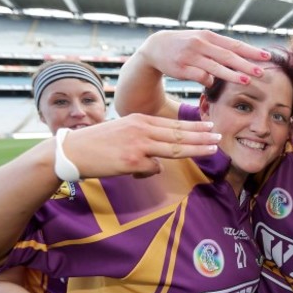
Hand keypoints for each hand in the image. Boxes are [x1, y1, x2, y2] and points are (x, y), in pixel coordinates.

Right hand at [62, 113, 220, 178]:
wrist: (72, 151)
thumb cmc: (97, 143)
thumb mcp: (123, 131)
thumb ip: (144, 139)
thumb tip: (158, 161)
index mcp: (140, 120)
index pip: (174, 124)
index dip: (194, 127)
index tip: (210, 127)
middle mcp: (142, 129)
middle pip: (179, 134)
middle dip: (202, 136)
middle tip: (220, 137)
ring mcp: (138, 145)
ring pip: (174, 148)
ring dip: (196, 149)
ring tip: (212, 149)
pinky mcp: (132, 161)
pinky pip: (152, 169)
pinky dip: (148, 172)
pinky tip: (135, 172)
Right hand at [137, 29, 271, 86]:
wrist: (157, 47)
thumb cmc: (185, 45)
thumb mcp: (202, 41)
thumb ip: (220, 49)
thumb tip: (241, 61)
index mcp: (209, 36)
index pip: (234, 45)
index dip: (251, 51)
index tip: (267, 57)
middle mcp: (201, 44)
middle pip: (228, 56)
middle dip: (246, 64)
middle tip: (262, 72)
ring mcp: (191, 56)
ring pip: (216, 67)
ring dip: (232, 74)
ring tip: (247, 81)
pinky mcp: (181, 68)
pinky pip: (200, 77)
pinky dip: (208, 81)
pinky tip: (211, 84)